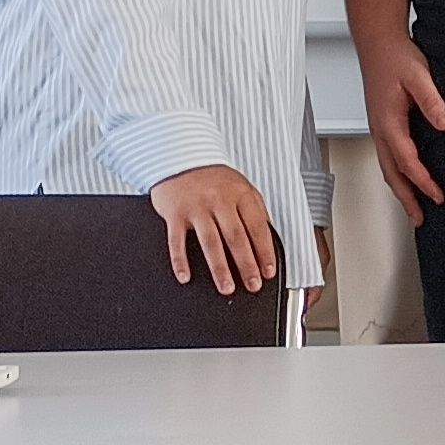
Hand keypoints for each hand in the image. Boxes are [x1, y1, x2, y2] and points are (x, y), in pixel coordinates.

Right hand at [150, 164, 280, 293]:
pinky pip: (177, 240)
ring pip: (211, 242)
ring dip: (220, 268)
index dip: (265, 251)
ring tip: (227, 287)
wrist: (180, 158)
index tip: (268, 271)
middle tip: (253, 284)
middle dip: (247, 265)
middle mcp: (219, 200)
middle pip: (236, 237)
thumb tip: (269, 237)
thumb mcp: (241, 186)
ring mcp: (196, 207)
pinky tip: (185, 276)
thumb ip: (256, 209)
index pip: (257, 226)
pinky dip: (180, 261)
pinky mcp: (175, 212)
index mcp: (240, 194)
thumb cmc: (213, 178)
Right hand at [359, 35, 444, 223]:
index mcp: (388, 122)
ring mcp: (379, 129)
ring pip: (388, 168)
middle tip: (420, 220)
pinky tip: (409, 178)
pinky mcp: (383, 125)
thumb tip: (444, 124)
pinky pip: (389, 157)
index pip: (407, 161)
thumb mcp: (419, 76)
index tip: (438, 196)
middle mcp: (380, 130)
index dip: (423, 181)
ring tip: (414, 210)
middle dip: (406, 198)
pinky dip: (399, 174)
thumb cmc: (396, 58)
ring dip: (401, 190)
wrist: (378, 44)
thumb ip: (431, 100)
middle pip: (392, 174)